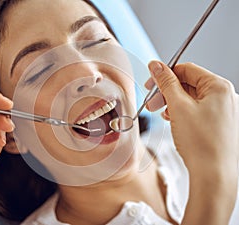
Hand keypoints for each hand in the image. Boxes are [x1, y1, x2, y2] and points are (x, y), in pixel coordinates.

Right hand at [146, 61, 238, 223]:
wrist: (213, 175)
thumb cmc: (201, 143)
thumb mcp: (178, 106)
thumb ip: (166, 83)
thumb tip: (156, 65)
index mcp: (219, 87)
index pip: (187, 70)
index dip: (165, 74)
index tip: (151, 82)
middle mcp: (225, 96)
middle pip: (189, 84)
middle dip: (167, 92)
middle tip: (152, 102)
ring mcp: (223, 111)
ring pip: (192, 98)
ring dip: (173, 103)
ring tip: (161, 113)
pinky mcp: (219, 124)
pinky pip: (197, 110)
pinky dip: (182, 112)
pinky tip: (173, 120)